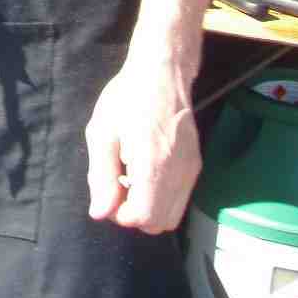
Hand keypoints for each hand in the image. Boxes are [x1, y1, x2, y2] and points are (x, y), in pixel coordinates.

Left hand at [85, 62, 201, 232]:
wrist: (161, 73)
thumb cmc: (126, 99)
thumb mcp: (102, 133)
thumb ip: (101, 176)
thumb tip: (100, 213)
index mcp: (153, 164)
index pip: (143, 217)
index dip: (120, 213)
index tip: (108, 192)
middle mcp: (179, 173)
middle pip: (158, 223)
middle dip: (134, 214)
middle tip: (117, 185)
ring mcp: (192, 170)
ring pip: (172, 215)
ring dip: (149, 208)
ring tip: (130, 177)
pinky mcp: (196, 165)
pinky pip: (180, 199)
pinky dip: (161, 197)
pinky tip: (145, 171)